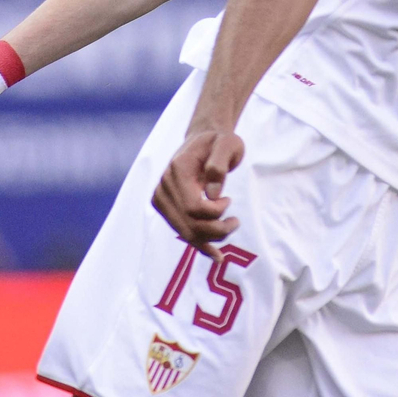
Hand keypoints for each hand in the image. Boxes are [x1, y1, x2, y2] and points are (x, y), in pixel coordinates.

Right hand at [153, 129, 244, 259]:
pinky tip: (216, 255)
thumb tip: (213, 195)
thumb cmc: (218, 142)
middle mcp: (163, 188)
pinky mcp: (166, 208)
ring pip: (186, 232)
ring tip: (231, 227)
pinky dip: (199, 245)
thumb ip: (220, 165)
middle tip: (235, 222)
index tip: (228, 200)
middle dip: (215, 230)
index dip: (214, 212)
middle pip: (189, 224)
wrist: (203, 141)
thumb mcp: (227, 144)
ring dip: (210, 238)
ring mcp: (161, 200)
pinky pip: (182, 231)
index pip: (192, 207)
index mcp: (177, 171)